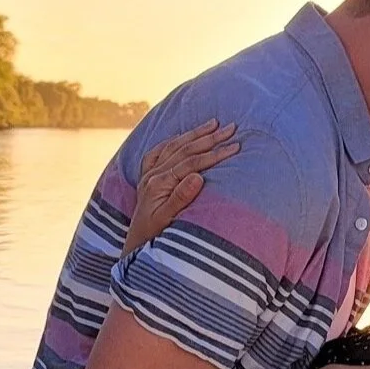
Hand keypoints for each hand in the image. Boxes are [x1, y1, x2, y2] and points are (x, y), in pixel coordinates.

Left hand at [124, 120, 237, 253]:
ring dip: (195, 134)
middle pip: (185, 150)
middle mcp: (153, 174)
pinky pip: (160, 151)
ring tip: (213, 123)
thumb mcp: (168, 220)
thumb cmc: (154, 236)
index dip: (214, 154)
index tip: (234, 146)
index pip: (192, 163)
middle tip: (231, 128)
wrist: (135, 244)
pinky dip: (173, 141)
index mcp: (159, 183)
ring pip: (174, 146)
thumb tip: (198, 176)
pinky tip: (183, 136)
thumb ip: (181, 198)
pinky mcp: (147, 176)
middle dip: (210, 138)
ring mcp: (149, 174)